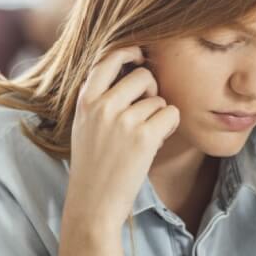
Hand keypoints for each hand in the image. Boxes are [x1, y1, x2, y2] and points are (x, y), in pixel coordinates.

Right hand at [65, 46, 179, 229]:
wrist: (93, 204)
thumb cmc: (93, 166)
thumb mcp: (85, 126)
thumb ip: (100, 99)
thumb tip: (132, 71)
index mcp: (85, 101)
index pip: (108, 59)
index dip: (129, 52)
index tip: (140, 55)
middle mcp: (102, 106)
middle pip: (143, 76)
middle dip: (152, 91)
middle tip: (147, 112)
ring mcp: (123, 120)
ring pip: (159, 99)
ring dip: (159, 116)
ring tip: (145, 137)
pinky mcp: (144, 137)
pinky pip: (171, 114)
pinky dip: (169, 128)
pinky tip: (155, 144)